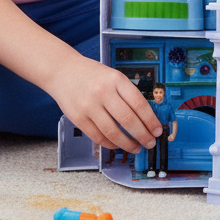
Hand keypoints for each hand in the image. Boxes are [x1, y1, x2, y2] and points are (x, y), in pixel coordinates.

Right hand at [47, 53, 161, 151]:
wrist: (62, 71)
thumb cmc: (91, 75)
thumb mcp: (112, 76)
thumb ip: (126, 94)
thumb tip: (145, 119)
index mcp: (116, 79)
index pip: (138, 104)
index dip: (150, 120)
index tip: (157, 130)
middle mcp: (103, 92)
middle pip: (128, 120)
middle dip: (142, 135)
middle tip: (150, 143)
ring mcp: (89, 106)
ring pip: (113, 132)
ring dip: (127, 144)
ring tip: (136, 148)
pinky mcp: (78, 118)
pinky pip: (98, 136)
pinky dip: (110, 144)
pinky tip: (118, 145)